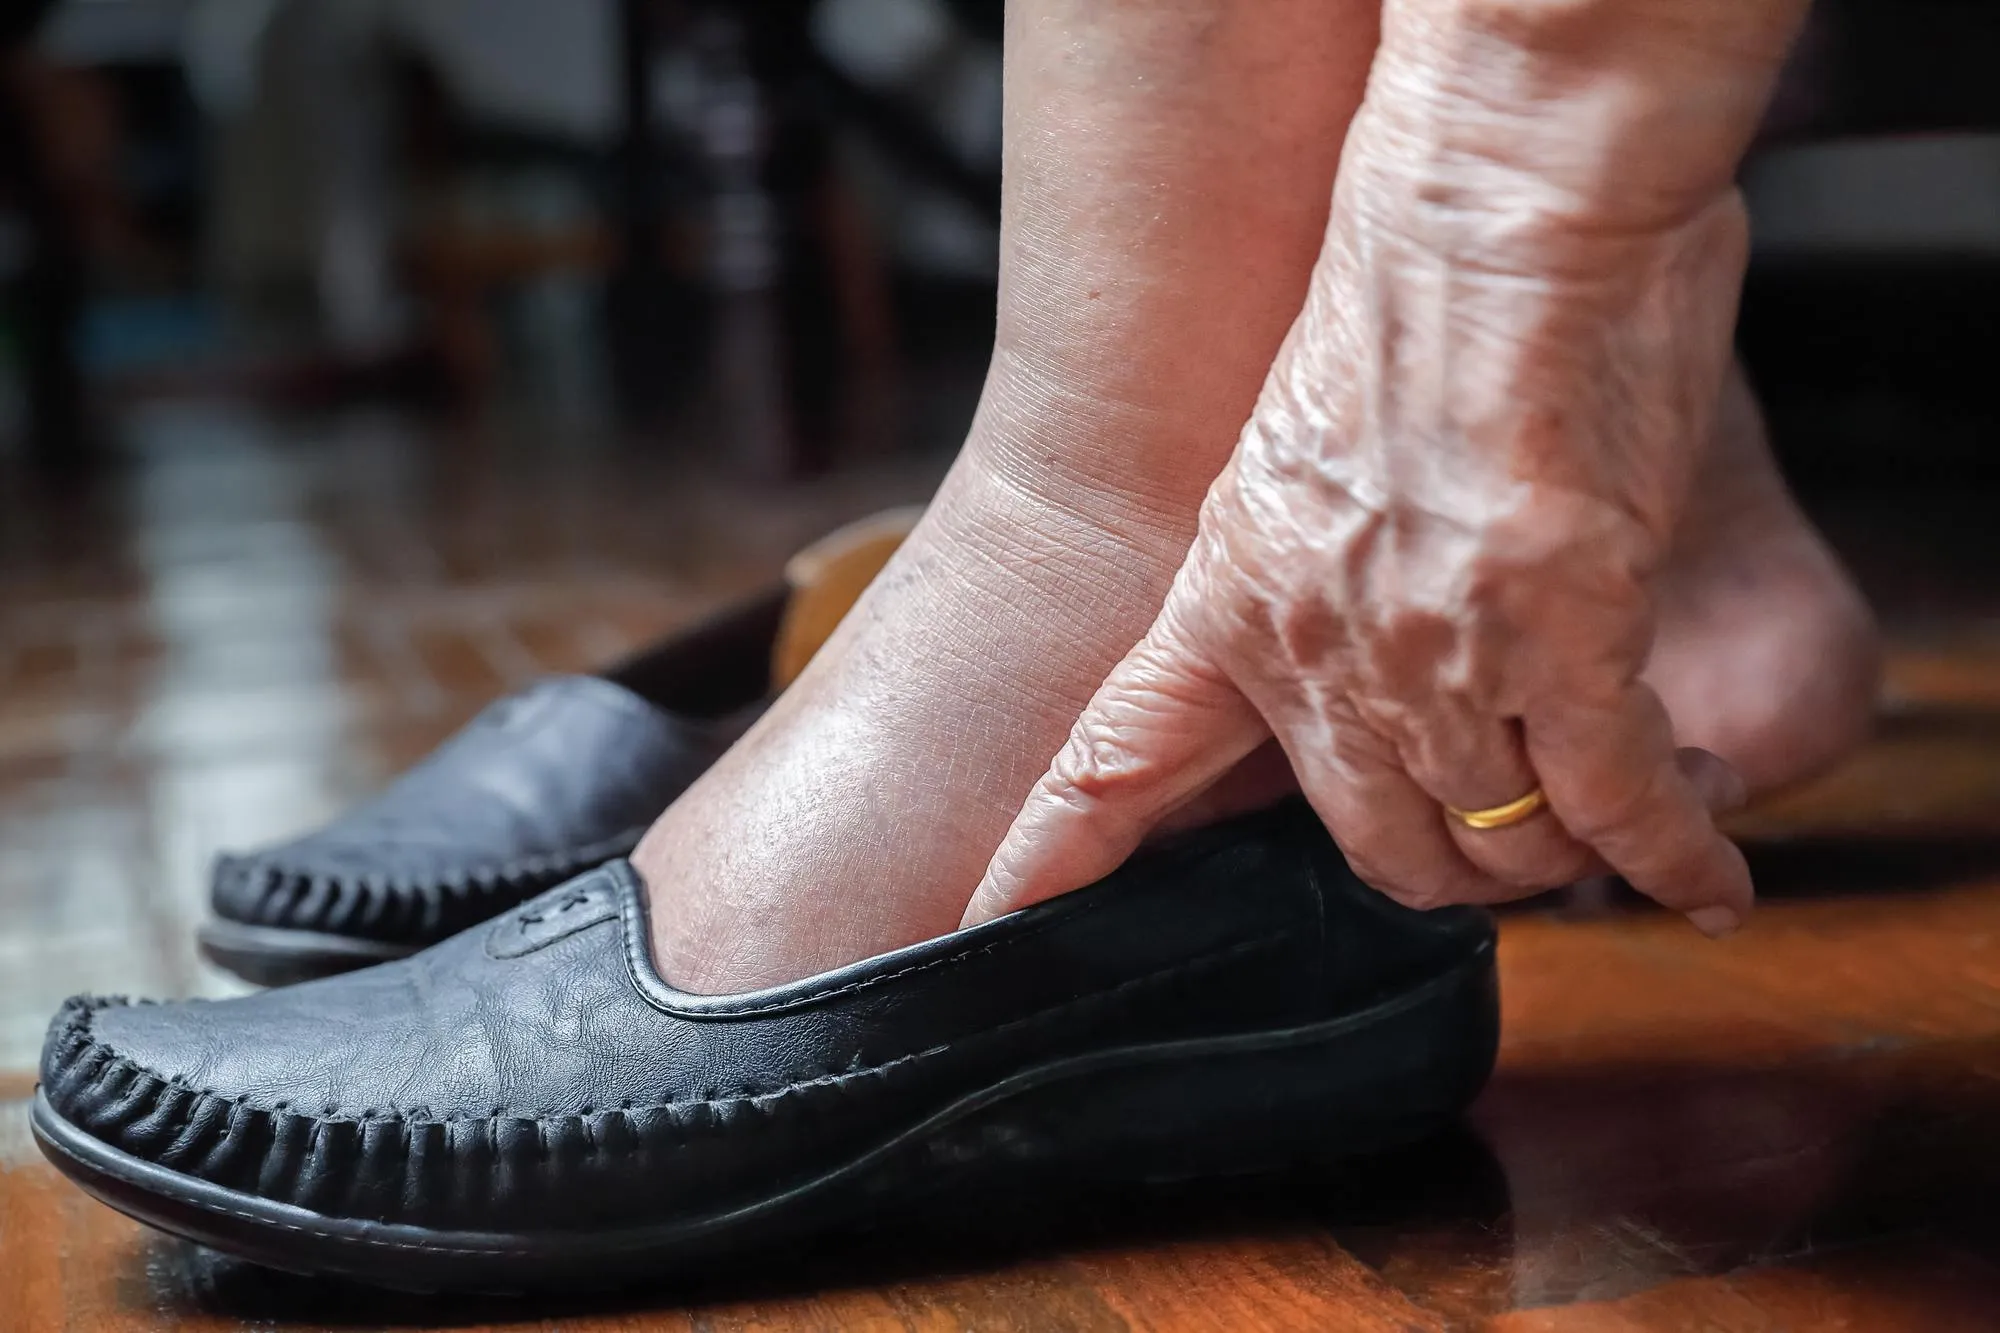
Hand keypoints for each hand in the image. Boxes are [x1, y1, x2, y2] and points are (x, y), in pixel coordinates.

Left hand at [965, 59, 1762, 931]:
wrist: (1490, 206)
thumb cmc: (1409, 298)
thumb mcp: (1296, 457)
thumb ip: (1315, 576)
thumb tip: (1383, 641)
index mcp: (1226, 598)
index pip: (1113, 764)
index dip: (1056, 860)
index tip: (988, 926)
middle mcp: (1314, 651)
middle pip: (1380, 849)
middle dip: (1452, 863)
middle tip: (1503, 833)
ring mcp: (1433, 658)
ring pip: (1504, 842)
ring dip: (1567, 846)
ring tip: (1621, 808)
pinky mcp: (1563, 642)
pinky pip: (1618, 806)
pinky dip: (1672, 855)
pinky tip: (1703, 886)